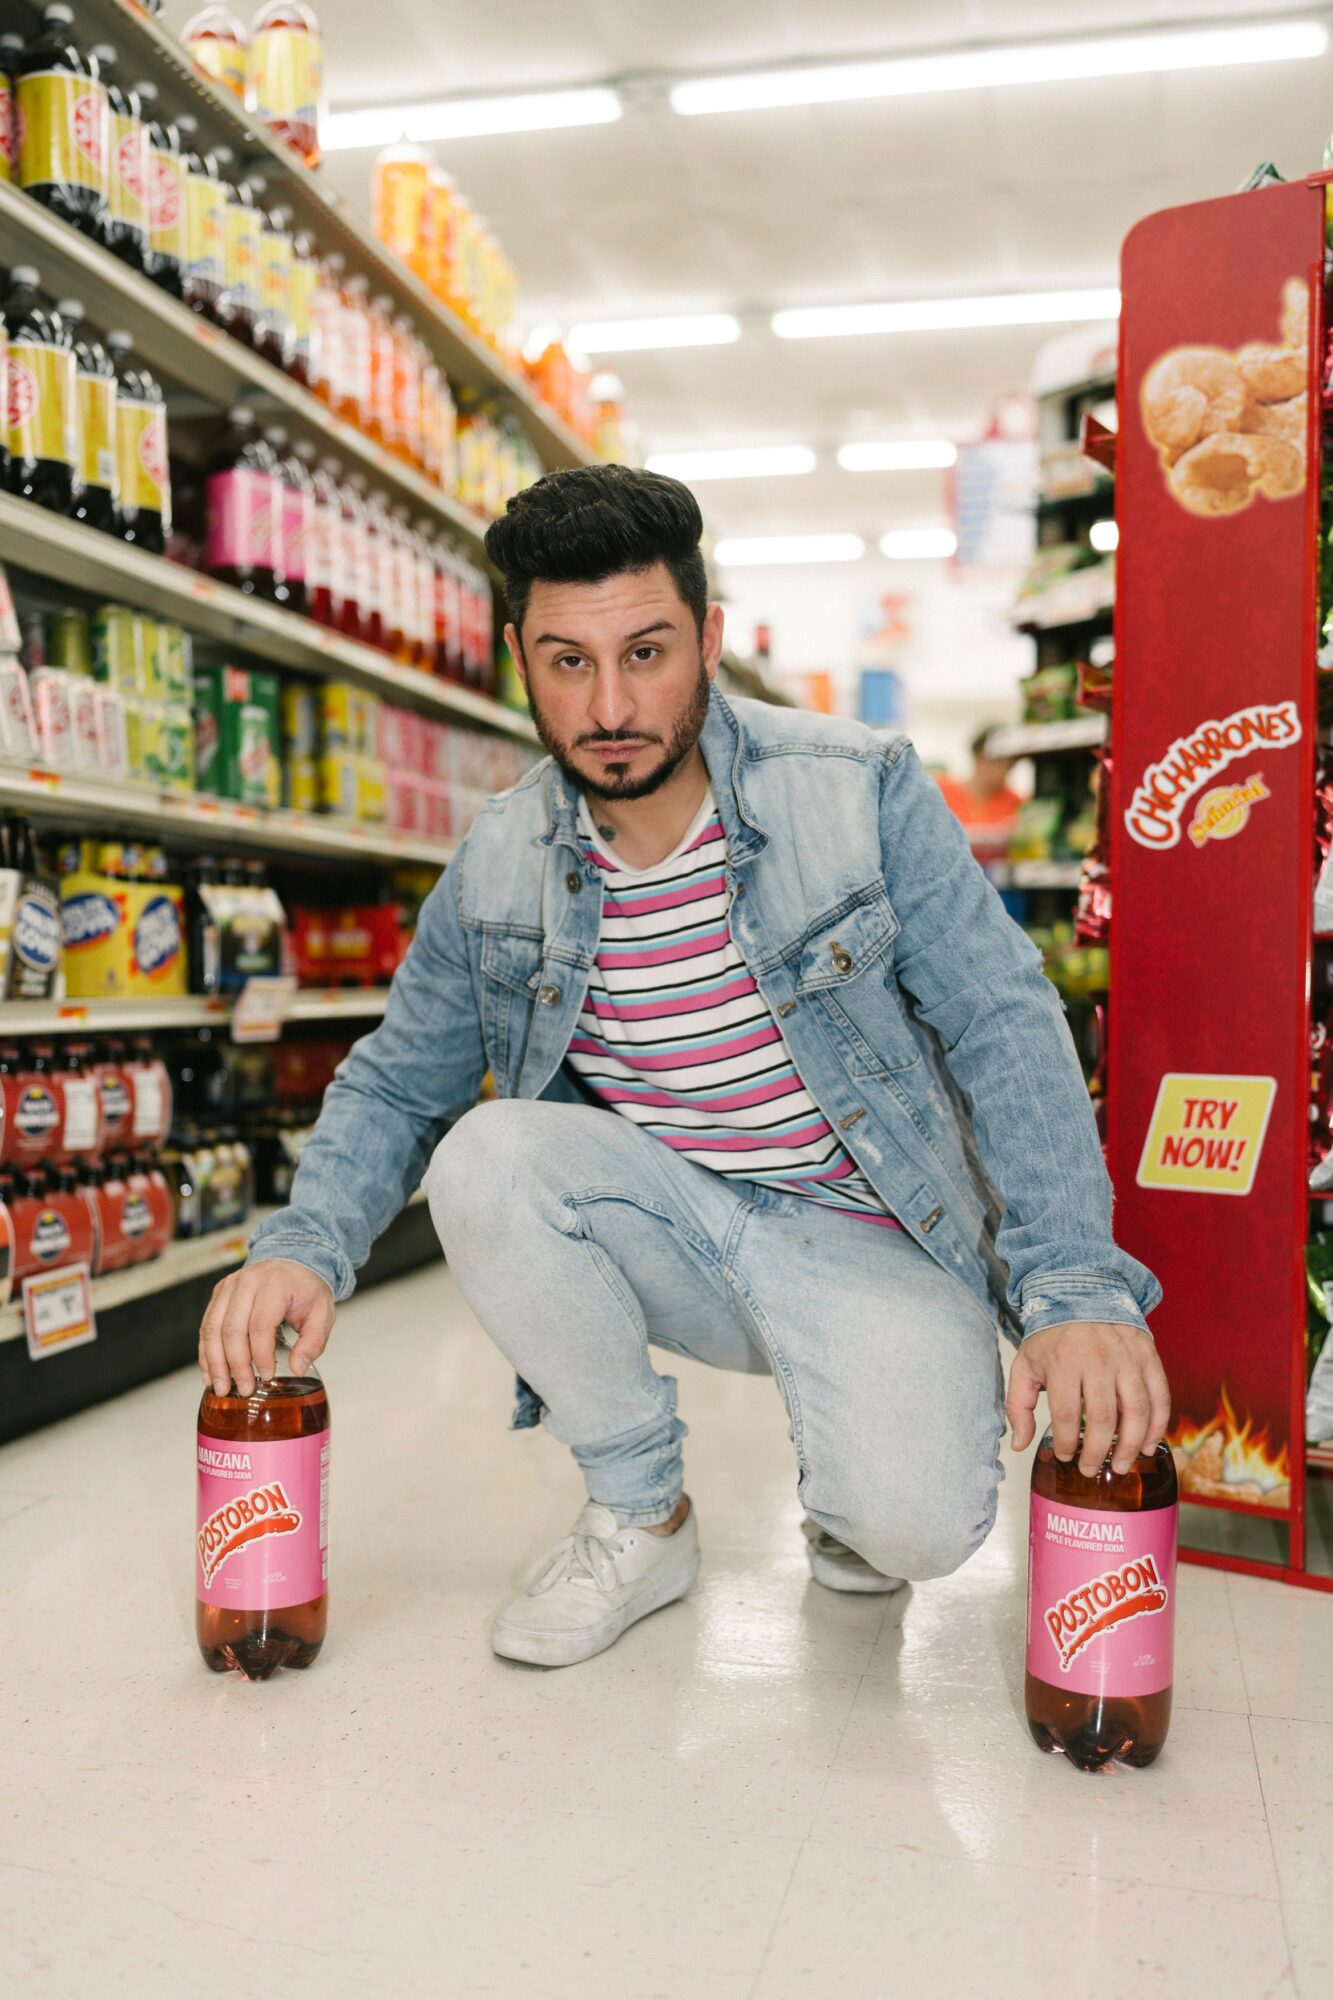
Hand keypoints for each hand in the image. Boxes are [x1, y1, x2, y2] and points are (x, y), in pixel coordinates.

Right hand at [199, 1259, 335, 1398]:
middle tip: (244, 1388)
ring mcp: (229, 1287)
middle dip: (236, 1365)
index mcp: (275, 1284)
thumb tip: (297, 1368)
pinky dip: (206, 1352)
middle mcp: (247, 1282)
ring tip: (221, 1387)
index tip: (267, 1376)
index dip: (261, 1355)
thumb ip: (313, 1342)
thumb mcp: (322, 1313)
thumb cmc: (306, 1288)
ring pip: (213, 1329)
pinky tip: (211, 1373)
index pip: (261, 1325)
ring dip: (215, 1362)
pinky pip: (206, 1326)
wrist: (293, 1261)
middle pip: (233, 1329)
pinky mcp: (218, 1294)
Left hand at [1005, 1320, 1170, 1476]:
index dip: (1066, 1443)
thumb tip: (1020, 1444)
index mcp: (1063, 1363)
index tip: (1065, 1455)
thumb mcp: (1025, 1364)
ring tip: (1122, 1465)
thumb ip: (1018, 1405)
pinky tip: (1149, 1444)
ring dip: (1132, 1445)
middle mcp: (1097, 1360)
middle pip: (1103, 1418)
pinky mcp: (1147, 1356)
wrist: (1083, 1292)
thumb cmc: (1053, 1335)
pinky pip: (1160, 1395)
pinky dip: (1158, 1424)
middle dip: (1098, 1452)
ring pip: (1137, 1411)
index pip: (1066, 1415)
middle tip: (1092, 1469)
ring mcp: (1126, 1358)